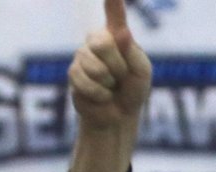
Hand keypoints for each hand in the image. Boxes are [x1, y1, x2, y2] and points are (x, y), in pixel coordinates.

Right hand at [68, 0, 152, 171]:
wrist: (119, 116)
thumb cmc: (133, 90)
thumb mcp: (142, 72)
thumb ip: (133, 52)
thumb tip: (122, 33)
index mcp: (116, 36)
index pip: (114, 15)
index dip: (113, 4)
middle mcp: (96, 41)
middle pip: (101, 42)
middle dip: (117, 65)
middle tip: (121, 77)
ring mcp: (82, 56)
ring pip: (93, 66)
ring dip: (108, 83)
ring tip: (111, 88)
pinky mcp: (73, 75)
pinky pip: (85, 82)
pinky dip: (99, 94)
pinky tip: (101, 96)